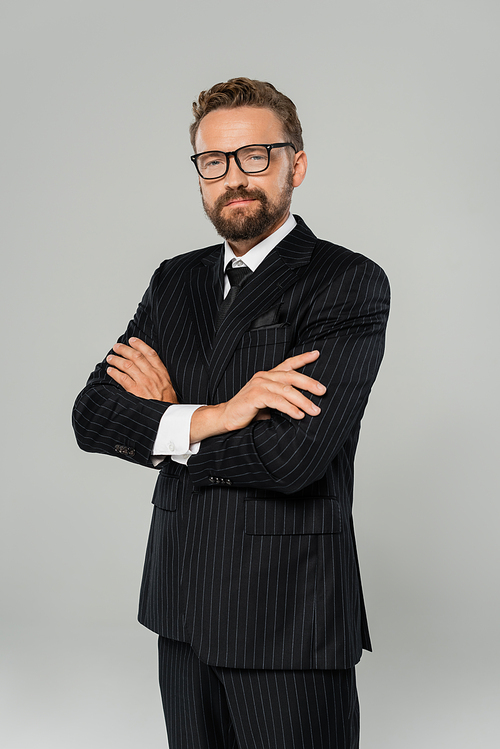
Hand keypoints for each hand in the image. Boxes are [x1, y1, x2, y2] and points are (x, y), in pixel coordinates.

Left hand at [106, 338, 177, 402]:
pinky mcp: (136, 391)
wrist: (167, 415)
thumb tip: (147, 366)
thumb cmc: (167, 402)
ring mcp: (144, 382)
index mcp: (162, 372)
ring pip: (127, 365)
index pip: (150, 353)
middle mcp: (152, 375)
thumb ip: (159, 375)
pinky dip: (115, 373)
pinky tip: (110, 371)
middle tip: (117, 347)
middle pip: (136, 356)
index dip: (140, 344)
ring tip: (110, 358)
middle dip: (124, 349)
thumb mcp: (168, 385)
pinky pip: (122, 378)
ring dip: (117, 360)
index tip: (132, 340)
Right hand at [191, 350, 324, 441]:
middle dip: (309, 383)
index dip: (302, 358)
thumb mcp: (267, 402)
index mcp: (268, 376)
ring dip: (303, 401)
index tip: (317, 354)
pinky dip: (290, 408)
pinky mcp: (255, 396)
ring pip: (287, 390)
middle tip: (323, 391)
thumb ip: (281, 399)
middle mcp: (264, 377)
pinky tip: (299, 415)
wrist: (226, 417)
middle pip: (291, 376)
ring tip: (315, 410)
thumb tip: (302, 407)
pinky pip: (277, 401)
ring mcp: (259, 385)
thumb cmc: (248, 410)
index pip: (287, 364)